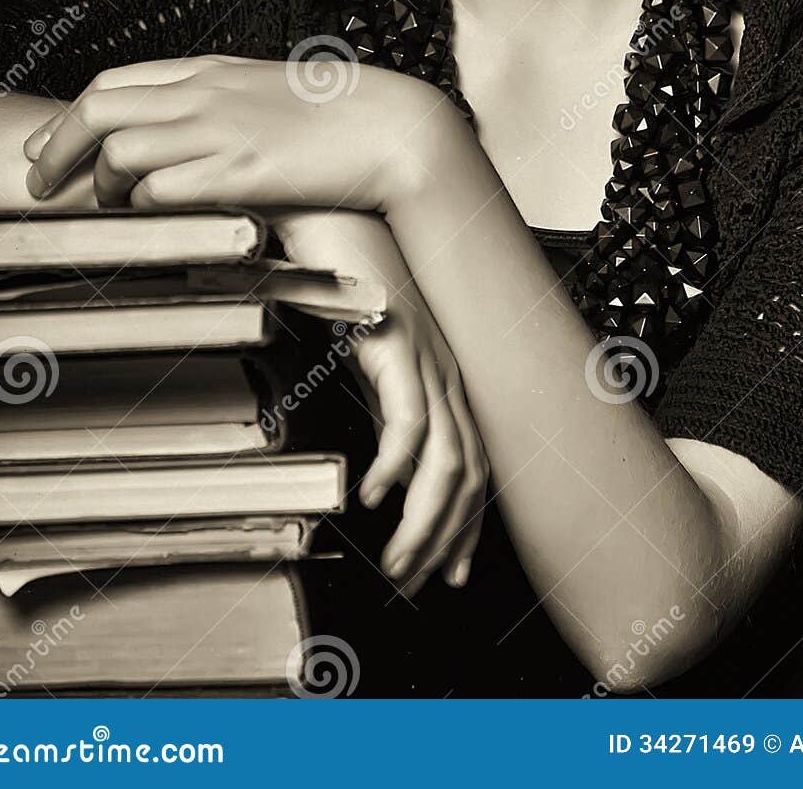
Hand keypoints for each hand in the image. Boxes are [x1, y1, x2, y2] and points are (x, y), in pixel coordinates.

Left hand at [21, 54, 454, 214]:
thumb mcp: (266, 91)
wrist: (393, 127)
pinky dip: (144, 209)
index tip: (45, 146)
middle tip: (39, 183)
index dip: (67, 117)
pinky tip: (153, 219)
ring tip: (105, 208)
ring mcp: (220, 132)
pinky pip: (162, 191)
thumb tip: (180, 124)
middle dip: (55, 149)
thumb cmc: (338, 115)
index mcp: (210, 71)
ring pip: (121, 152)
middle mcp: (205, 95)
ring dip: (101, 185)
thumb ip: (220, 101)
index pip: (114, 83)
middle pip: (99, 111)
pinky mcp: (239, 173)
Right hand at [350, 269, 487, 600]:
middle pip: (466, 472)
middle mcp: (444, 369)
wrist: (332, 217)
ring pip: (446, 457)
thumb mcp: (368, 355)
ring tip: (398, 562)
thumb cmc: (344, 278)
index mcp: (440, 375)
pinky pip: (408, 416)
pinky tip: (371, 495)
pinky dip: (394, 464)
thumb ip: (384, 400)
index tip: (447, 573)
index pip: (471, 465)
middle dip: (445, 539)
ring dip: (424, 520)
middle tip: (416, 585)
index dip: (464, 525)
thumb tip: (387, 461)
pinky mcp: (397, 339)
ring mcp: (426, 355)